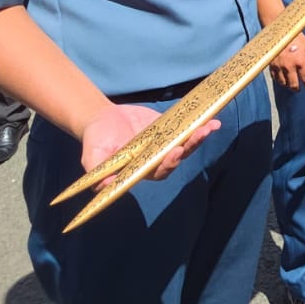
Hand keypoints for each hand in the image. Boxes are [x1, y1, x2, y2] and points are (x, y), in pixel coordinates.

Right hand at [79, 102, 219, 187]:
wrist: (102, 118)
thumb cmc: (95, 141)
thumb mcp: (92, 156)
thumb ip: (98, 172)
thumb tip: (106, 185)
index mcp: (141, 168)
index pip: (160, 171)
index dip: (169, 164)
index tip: (175, 153)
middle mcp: (156, 157)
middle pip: (178, 157)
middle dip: (190, 146)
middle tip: (199, 134)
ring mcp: (164, 142)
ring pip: (186, 142)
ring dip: (199, 136)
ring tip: (211, 126)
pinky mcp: (168, 127)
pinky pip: (185, 127)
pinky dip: (198, 123)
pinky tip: (211, 118)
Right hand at [269, 36, 304, 90]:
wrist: (279, 30)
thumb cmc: (295, 36)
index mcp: (300, 62)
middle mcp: (289, 66)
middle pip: (293, 84)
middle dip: (297, 88)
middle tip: (298, 89)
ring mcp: (279, 66)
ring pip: (283, 83)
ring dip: (287, 85)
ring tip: (290, 85)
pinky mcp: (271, 65)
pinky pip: (274, 77)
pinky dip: (278, 80)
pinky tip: (281, 79)